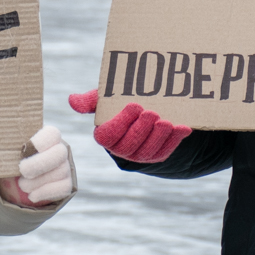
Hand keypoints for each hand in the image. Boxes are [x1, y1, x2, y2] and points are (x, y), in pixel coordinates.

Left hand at [0, 126, 72, 206]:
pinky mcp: (66, 184)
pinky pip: (63, 188)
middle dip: (39, 164)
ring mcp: (65, 167)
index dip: (41, 141)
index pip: (52, 134)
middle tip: (22, 171)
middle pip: (59, 154)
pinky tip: (32, 196)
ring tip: (22, 186)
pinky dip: (45, 192)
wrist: (17, 183)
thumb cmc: (11, 161)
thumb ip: (5, 145)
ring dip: (38, 181)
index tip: (23, 151)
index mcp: (46, 137)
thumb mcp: (7, 152)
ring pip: (60, 172)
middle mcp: (59, 150)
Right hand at [68, 90, 190, 163]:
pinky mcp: (157, 155)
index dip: (121, 122)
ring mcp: (140, 154)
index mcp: (105, 136)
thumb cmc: (119, 104)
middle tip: (151, 113)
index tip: (134, 105)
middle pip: (129, 145)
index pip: (108, 135)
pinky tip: (183, 128)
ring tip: (165, 121)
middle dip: (141, 130)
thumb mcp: (106, 100)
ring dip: (158, 136)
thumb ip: (91, 101)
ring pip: (148, 151)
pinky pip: (166, 151)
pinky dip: (175, 140)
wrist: (142, 112)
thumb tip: (72, 100)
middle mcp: (121, 149)